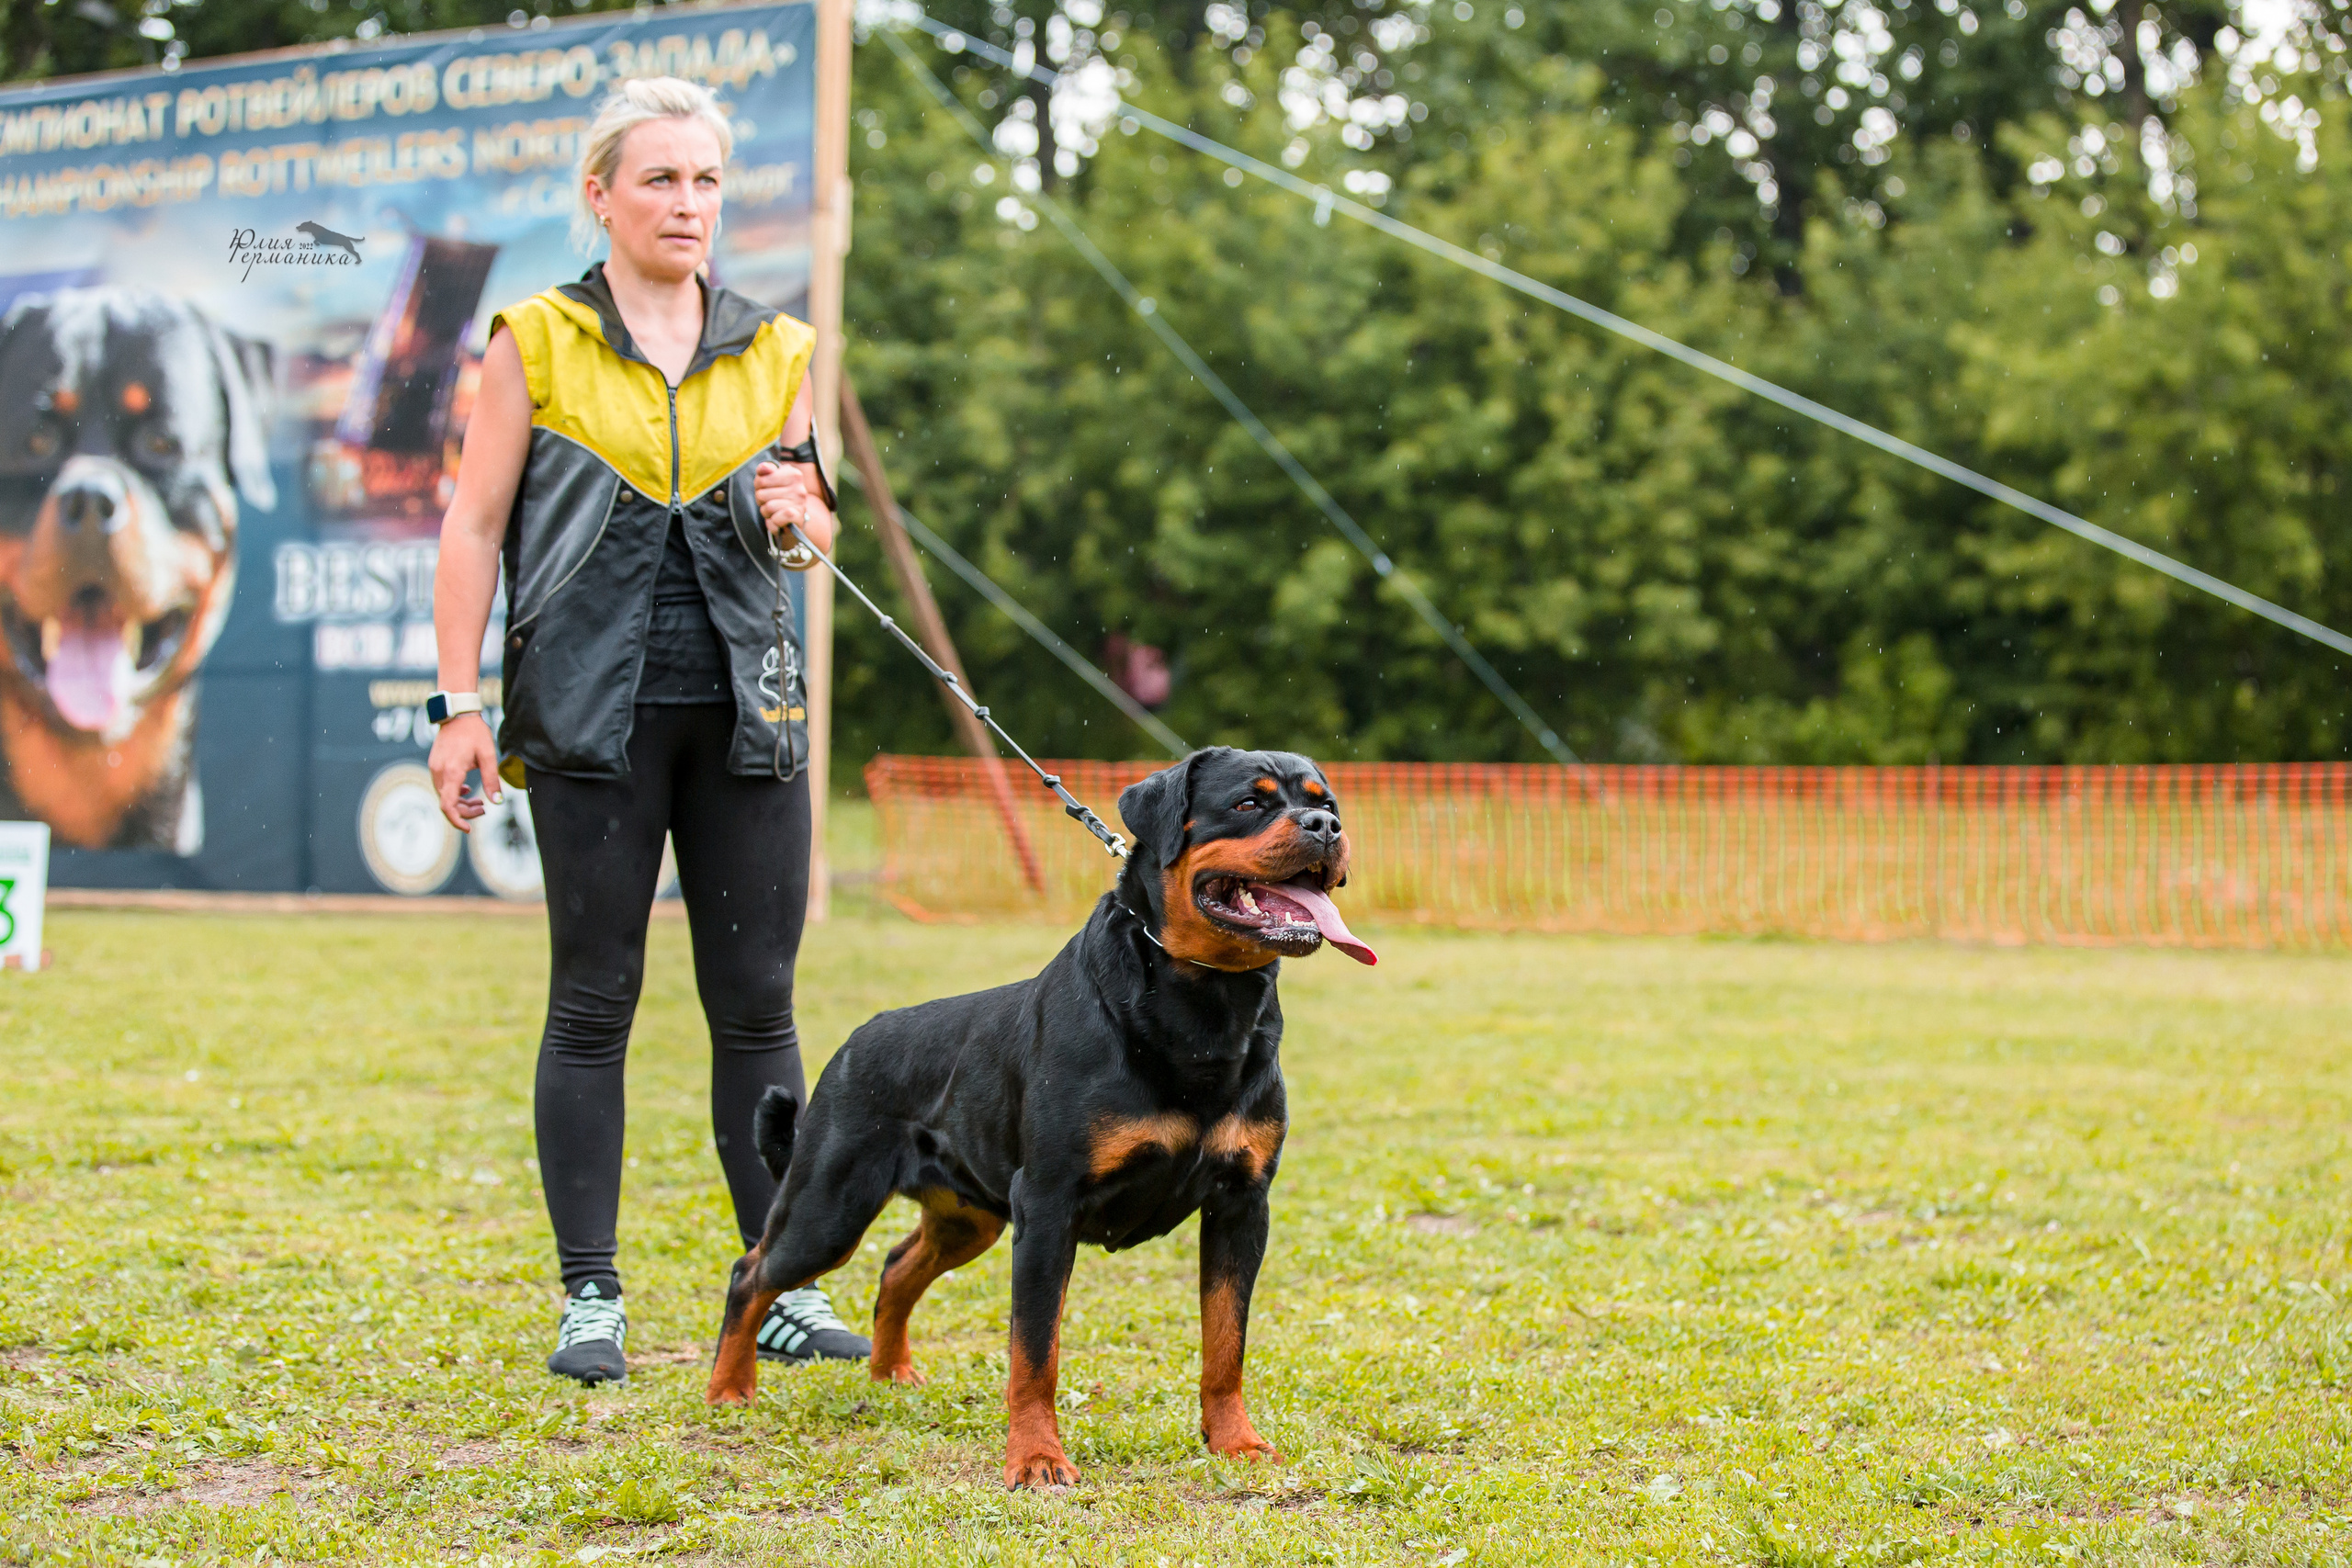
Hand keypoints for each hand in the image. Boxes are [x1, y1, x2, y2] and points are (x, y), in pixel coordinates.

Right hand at [429, 711, 500, 831]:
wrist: (458, 714)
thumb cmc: (474, 732)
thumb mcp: (488, 756)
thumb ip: (492, 780)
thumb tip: (497, 802)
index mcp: (452, 772)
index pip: (448, 805)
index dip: (457, 820)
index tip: (469, 829)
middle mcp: (439, 772)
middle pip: (447, 803)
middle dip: (465, 811)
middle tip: (483, 808)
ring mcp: (434, 768)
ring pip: (444, 795)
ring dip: (460, 802)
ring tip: (479, 801)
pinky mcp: (434, 764)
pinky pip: (442, 786)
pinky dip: (453, 792)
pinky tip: (466, 789)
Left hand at [754, 461, 835, 566]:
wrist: (793, 521)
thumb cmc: (779, 498)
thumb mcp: (770, 481)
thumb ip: (765, 470)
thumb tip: (763, 468)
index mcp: (793, 474)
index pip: (761, 479)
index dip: (758, 487)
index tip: (767, 489)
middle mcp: (799, 487)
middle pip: (762, 494)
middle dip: (761, 501)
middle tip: (770, 503)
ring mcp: (800, 502)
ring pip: (768, 507)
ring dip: (766, 513)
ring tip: (774, 512)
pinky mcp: (798, 517)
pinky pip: (775, 519)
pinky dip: (773, 523)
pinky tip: (778, 521)